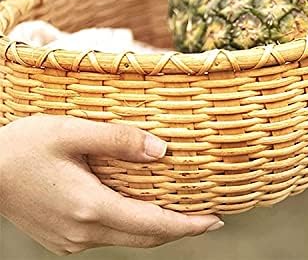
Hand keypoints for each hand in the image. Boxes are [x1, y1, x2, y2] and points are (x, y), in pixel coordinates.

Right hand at [0, 115, 223, 254]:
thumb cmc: (26, 145)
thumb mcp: (72, 132)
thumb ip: (118, 139)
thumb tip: (162, 151)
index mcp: (89, 207)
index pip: (152, 224)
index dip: (188, 225)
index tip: (216, 221)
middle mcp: (83, 232)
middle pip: (145, 237)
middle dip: (180, 230)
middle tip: (209, 218)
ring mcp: (72, 240)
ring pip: (128, 239)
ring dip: (158, 228)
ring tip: (183, 212)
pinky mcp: (64, 239)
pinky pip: (110, 235)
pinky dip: (134, 226)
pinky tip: (142, 209)